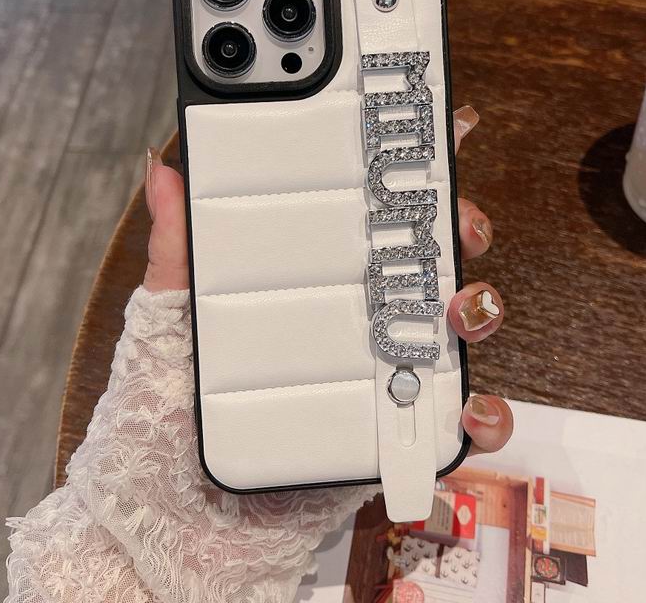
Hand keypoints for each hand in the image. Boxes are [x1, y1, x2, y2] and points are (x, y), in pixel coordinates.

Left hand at [143, 108, 511, 457]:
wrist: (179, 515)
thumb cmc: (173, 408)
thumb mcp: (173, 315)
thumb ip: (177, 247)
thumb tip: (161, 169)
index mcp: (317, 278)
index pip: (373, 213)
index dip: (416, 170)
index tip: (448, 129)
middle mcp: (361, 316)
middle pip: (431, 256)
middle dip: (462, 226)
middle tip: (456, 224)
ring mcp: (384, 371)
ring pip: (458, 328)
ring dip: (481, 306)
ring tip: (458, 308)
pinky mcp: (398, 432)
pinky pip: (459, 420)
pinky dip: (484, 414)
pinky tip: (467, 407)